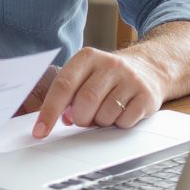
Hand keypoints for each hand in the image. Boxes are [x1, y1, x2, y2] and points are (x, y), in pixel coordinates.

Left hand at [30, 47, 166, 138]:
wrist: (148, 68)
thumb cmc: (107, 77)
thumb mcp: (85, 75)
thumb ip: (68, 94)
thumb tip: (59, 118)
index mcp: (87, 57)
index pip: (63, 85)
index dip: (49, 111)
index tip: (40, 131)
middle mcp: (109, 64)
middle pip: (85, 101)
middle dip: (80, 118)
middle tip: (83, 119)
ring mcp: (130, 79)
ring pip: (105, 113)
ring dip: (99, 122)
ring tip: (104, 112)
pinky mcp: (146, 95)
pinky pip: (125, 121)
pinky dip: (117, 124)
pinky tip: (120, 113)